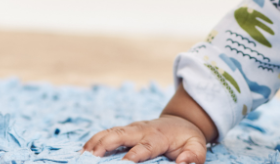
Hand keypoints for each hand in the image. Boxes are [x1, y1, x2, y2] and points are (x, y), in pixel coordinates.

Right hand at [82, 116, 207, 163]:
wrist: (181, 121)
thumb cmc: (187, 138)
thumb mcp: (197, 147)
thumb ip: (192, 157)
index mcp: (158, 137)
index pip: (144, 147)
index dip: (133, 155)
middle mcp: (142, 130)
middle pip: (121, 134)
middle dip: (106, 144)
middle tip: (93, 156)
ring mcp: (132, 128)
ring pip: (111, 132)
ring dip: (96, 142)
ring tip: (83, 154)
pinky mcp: (125, 130)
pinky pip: (108, 133)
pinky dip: (95, 140)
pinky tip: (84, 150)